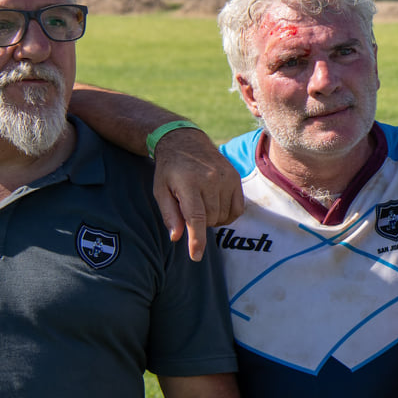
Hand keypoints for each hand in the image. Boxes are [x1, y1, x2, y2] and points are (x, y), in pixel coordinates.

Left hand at [152, 129, 245, 260]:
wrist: (186, 141)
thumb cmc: (170, 170)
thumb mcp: (160, 190)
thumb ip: (169, 214)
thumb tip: (177, 237)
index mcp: (188, 184)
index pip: (196, 217)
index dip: (197, 239)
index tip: (196, 256)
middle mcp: (210, 180)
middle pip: (210, 219)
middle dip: (200, 224)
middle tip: (189, 211)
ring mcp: (226, 178)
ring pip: (224, 216)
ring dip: (213, 219)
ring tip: (202, 206)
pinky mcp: (236, 178)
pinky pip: (237, 209)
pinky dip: (227, 215)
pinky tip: (216, 207)